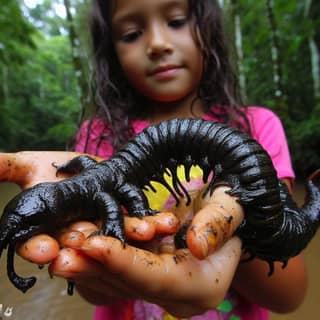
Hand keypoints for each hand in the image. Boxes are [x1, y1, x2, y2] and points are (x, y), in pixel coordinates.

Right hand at [0, 151, 179, 242]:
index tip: (42, 250)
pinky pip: (141, 221)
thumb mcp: (31, 166)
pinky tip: (166, 222)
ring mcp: (107, 226)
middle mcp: (80, 233)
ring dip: (129, 233)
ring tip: (143, 231)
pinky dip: (152, 222)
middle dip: (86, 246)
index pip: (40, 244)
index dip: (38, 248)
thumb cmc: (58, 170)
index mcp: (52, 229)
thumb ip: (7, 168)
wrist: (92, 166)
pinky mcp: (130, 216)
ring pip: (116, 234)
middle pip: (81, 245)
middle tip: (93, 247)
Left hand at [19, 221, 241, 316]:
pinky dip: (93, 257)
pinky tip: (71, 244)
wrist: (224, 214)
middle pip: (128, 284)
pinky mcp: (147, 274)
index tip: (92, 244)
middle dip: (92, 266)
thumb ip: (217, 227)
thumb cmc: (232, 209)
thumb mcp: (231, 209)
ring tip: (55, 247)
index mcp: (202, 285)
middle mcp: (177, 295)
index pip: (156, 278)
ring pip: (115, 280)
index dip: (124, 262)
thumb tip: (196, 246)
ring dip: (85, 263)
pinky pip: (115, 270)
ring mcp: (160, 288)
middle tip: (58, 252)